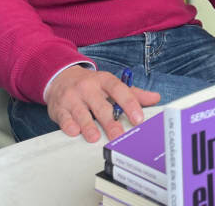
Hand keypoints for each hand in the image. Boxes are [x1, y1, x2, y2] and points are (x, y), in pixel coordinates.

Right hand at [46, 66, 160, 141]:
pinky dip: (69, 125)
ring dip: (88, 126)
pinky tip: (75, 132)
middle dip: (110, 122)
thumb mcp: (110, 84)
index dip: (129, 103)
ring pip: (81, 113)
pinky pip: (64, 118)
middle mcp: (88, 88)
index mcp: (104, 81)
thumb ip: (133, 93)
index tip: (138, 118)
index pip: (119, 90)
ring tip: (95, 137)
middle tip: (118, 135)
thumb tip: (155, 98)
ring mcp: (72, 98)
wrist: (60, 77)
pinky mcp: (59, 108)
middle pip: (101, 106)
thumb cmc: (90, 85)